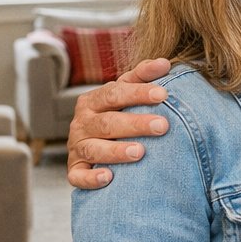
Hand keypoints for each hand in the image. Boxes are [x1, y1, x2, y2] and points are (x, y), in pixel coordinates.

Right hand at [66, 57, 173, 189]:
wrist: (97, 141)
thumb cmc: (118, 112)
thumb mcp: (127, 92)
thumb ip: (143, 76)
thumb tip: (165, 63)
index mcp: (94, 101)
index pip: (115, 93)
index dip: (138, 93)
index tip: (163, 94)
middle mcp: (82, 123)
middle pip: (107, 123)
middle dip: (135, 124)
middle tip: (162, 126)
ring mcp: (77, 147)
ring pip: (93, 149)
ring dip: (115, 151)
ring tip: (139, 152)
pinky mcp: (75, 169)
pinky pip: (78, 176)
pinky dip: (91, 178)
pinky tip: (109, 178)